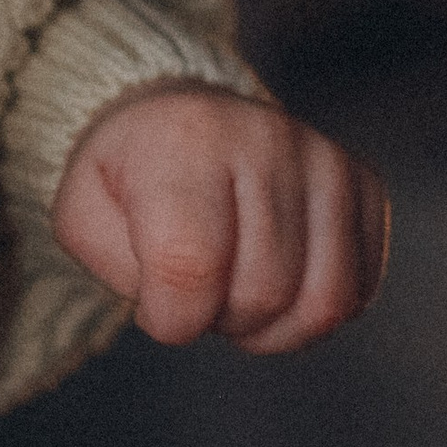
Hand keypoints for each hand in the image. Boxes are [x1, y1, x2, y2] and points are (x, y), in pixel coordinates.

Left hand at [50, 86, 387, 351]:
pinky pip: (358, 290)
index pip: (189, 268)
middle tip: (196, 289)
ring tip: (236, 294)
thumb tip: (187, 300)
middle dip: (219, 320)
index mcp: (185, 138)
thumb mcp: (83, 214)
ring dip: (271, 328)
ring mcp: (326, 159)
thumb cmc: (129, 175)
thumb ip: (119, 265)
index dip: (170, 317)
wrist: (179, 119)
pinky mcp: (364, 185)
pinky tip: (277, 283)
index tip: (157, 306)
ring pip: (323, 303)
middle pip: (261, 294)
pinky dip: (311, 312)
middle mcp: (267, 137)